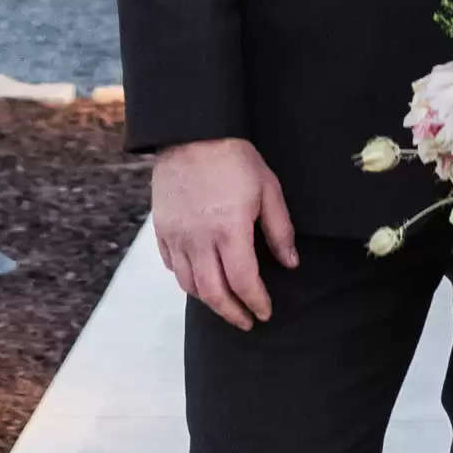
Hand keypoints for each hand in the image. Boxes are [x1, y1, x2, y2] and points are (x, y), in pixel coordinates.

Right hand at [149, 138, 297, 330]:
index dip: (256, 302)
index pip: (243, 282)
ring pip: (190, 286)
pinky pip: (172, 266)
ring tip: (226, 304)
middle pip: (214, 293)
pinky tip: (200, 279)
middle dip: (233, 313)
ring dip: (210, 301)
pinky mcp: (162, 229)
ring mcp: (177, 236)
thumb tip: (290, 263)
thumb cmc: (233, 157)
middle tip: (247, 321)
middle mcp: (200, 240)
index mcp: (229, 230)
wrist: (191, 131)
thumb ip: (279, 229)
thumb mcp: (267, 187)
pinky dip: (187, 280)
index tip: (265, 312)